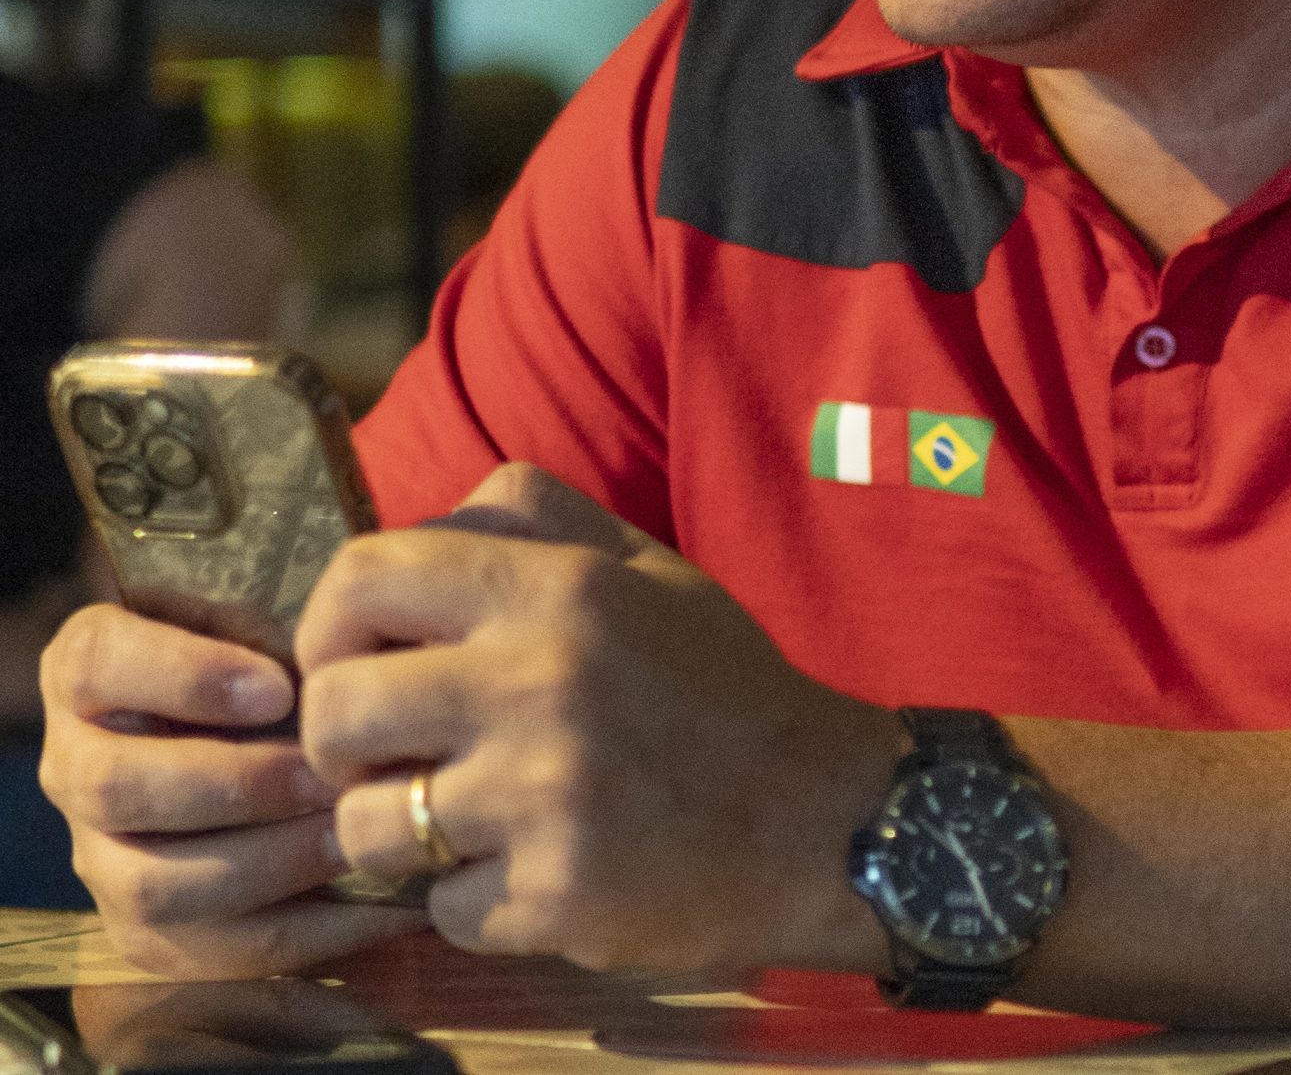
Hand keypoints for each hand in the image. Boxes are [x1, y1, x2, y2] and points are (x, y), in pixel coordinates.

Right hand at [37, 605, 421, 977]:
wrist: (253, 746)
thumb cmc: (259, 668)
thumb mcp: (257, 628)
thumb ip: (274, 639)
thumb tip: (330, 676)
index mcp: (90, 674)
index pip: (98, 663)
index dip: (184, 676)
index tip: (278, 689)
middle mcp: (76, 767)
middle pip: (119, 788)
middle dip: (235, 785)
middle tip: (325, 775)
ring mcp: (102, 857)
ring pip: (155, 885)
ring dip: (267, 863)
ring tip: (349, 835)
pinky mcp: (148, 933)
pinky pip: (217, 952)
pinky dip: (310, 933)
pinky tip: (388, 907)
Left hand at [299, 463, 900, 972]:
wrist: (828, 821)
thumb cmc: (725, 691)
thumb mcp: (652, 573)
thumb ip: (543, 524)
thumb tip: (436, 517)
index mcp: (561, 591)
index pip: (366, 576)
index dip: (329, 624)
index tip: (355, 662)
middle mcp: (540, 682)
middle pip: (334, 711)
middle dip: (347, 745)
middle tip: (399, 759)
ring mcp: (541, 796)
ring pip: (364, 824)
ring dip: (402, 833)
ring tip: (470, 822)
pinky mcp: (552, 895)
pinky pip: (439, 907)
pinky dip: (475, 901)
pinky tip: (537, 873)